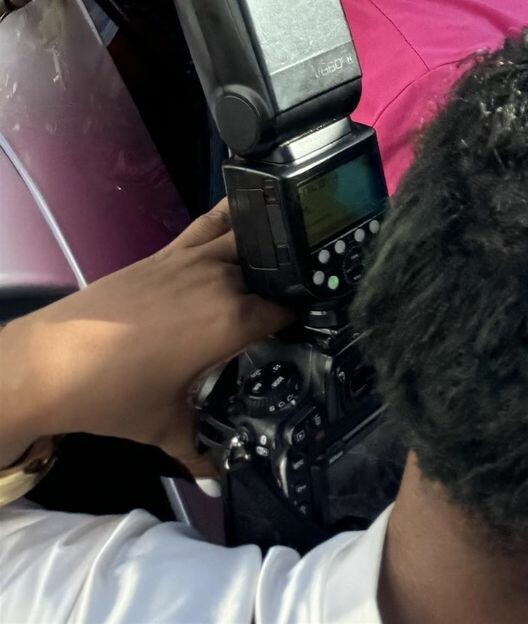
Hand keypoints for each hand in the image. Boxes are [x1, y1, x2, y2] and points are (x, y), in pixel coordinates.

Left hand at [0, 204, 291, 476]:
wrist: (53, 362)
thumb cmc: (113, 395)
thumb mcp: (163, 427)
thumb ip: (201, 452)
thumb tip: (221, 478)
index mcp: (231, 322)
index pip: (287, 313)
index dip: (304, 322)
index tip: (311, 332)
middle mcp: (222, 281)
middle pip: (275, 275)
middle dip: (292, 288)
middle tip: (300, 306)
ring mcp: (196, 259)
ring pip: (251, 237)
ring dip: (272, 247)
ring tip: (287, 260)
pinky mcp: (171, 249)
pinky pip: (214, 220)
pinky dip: (237, 214)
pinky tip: (252, 214)